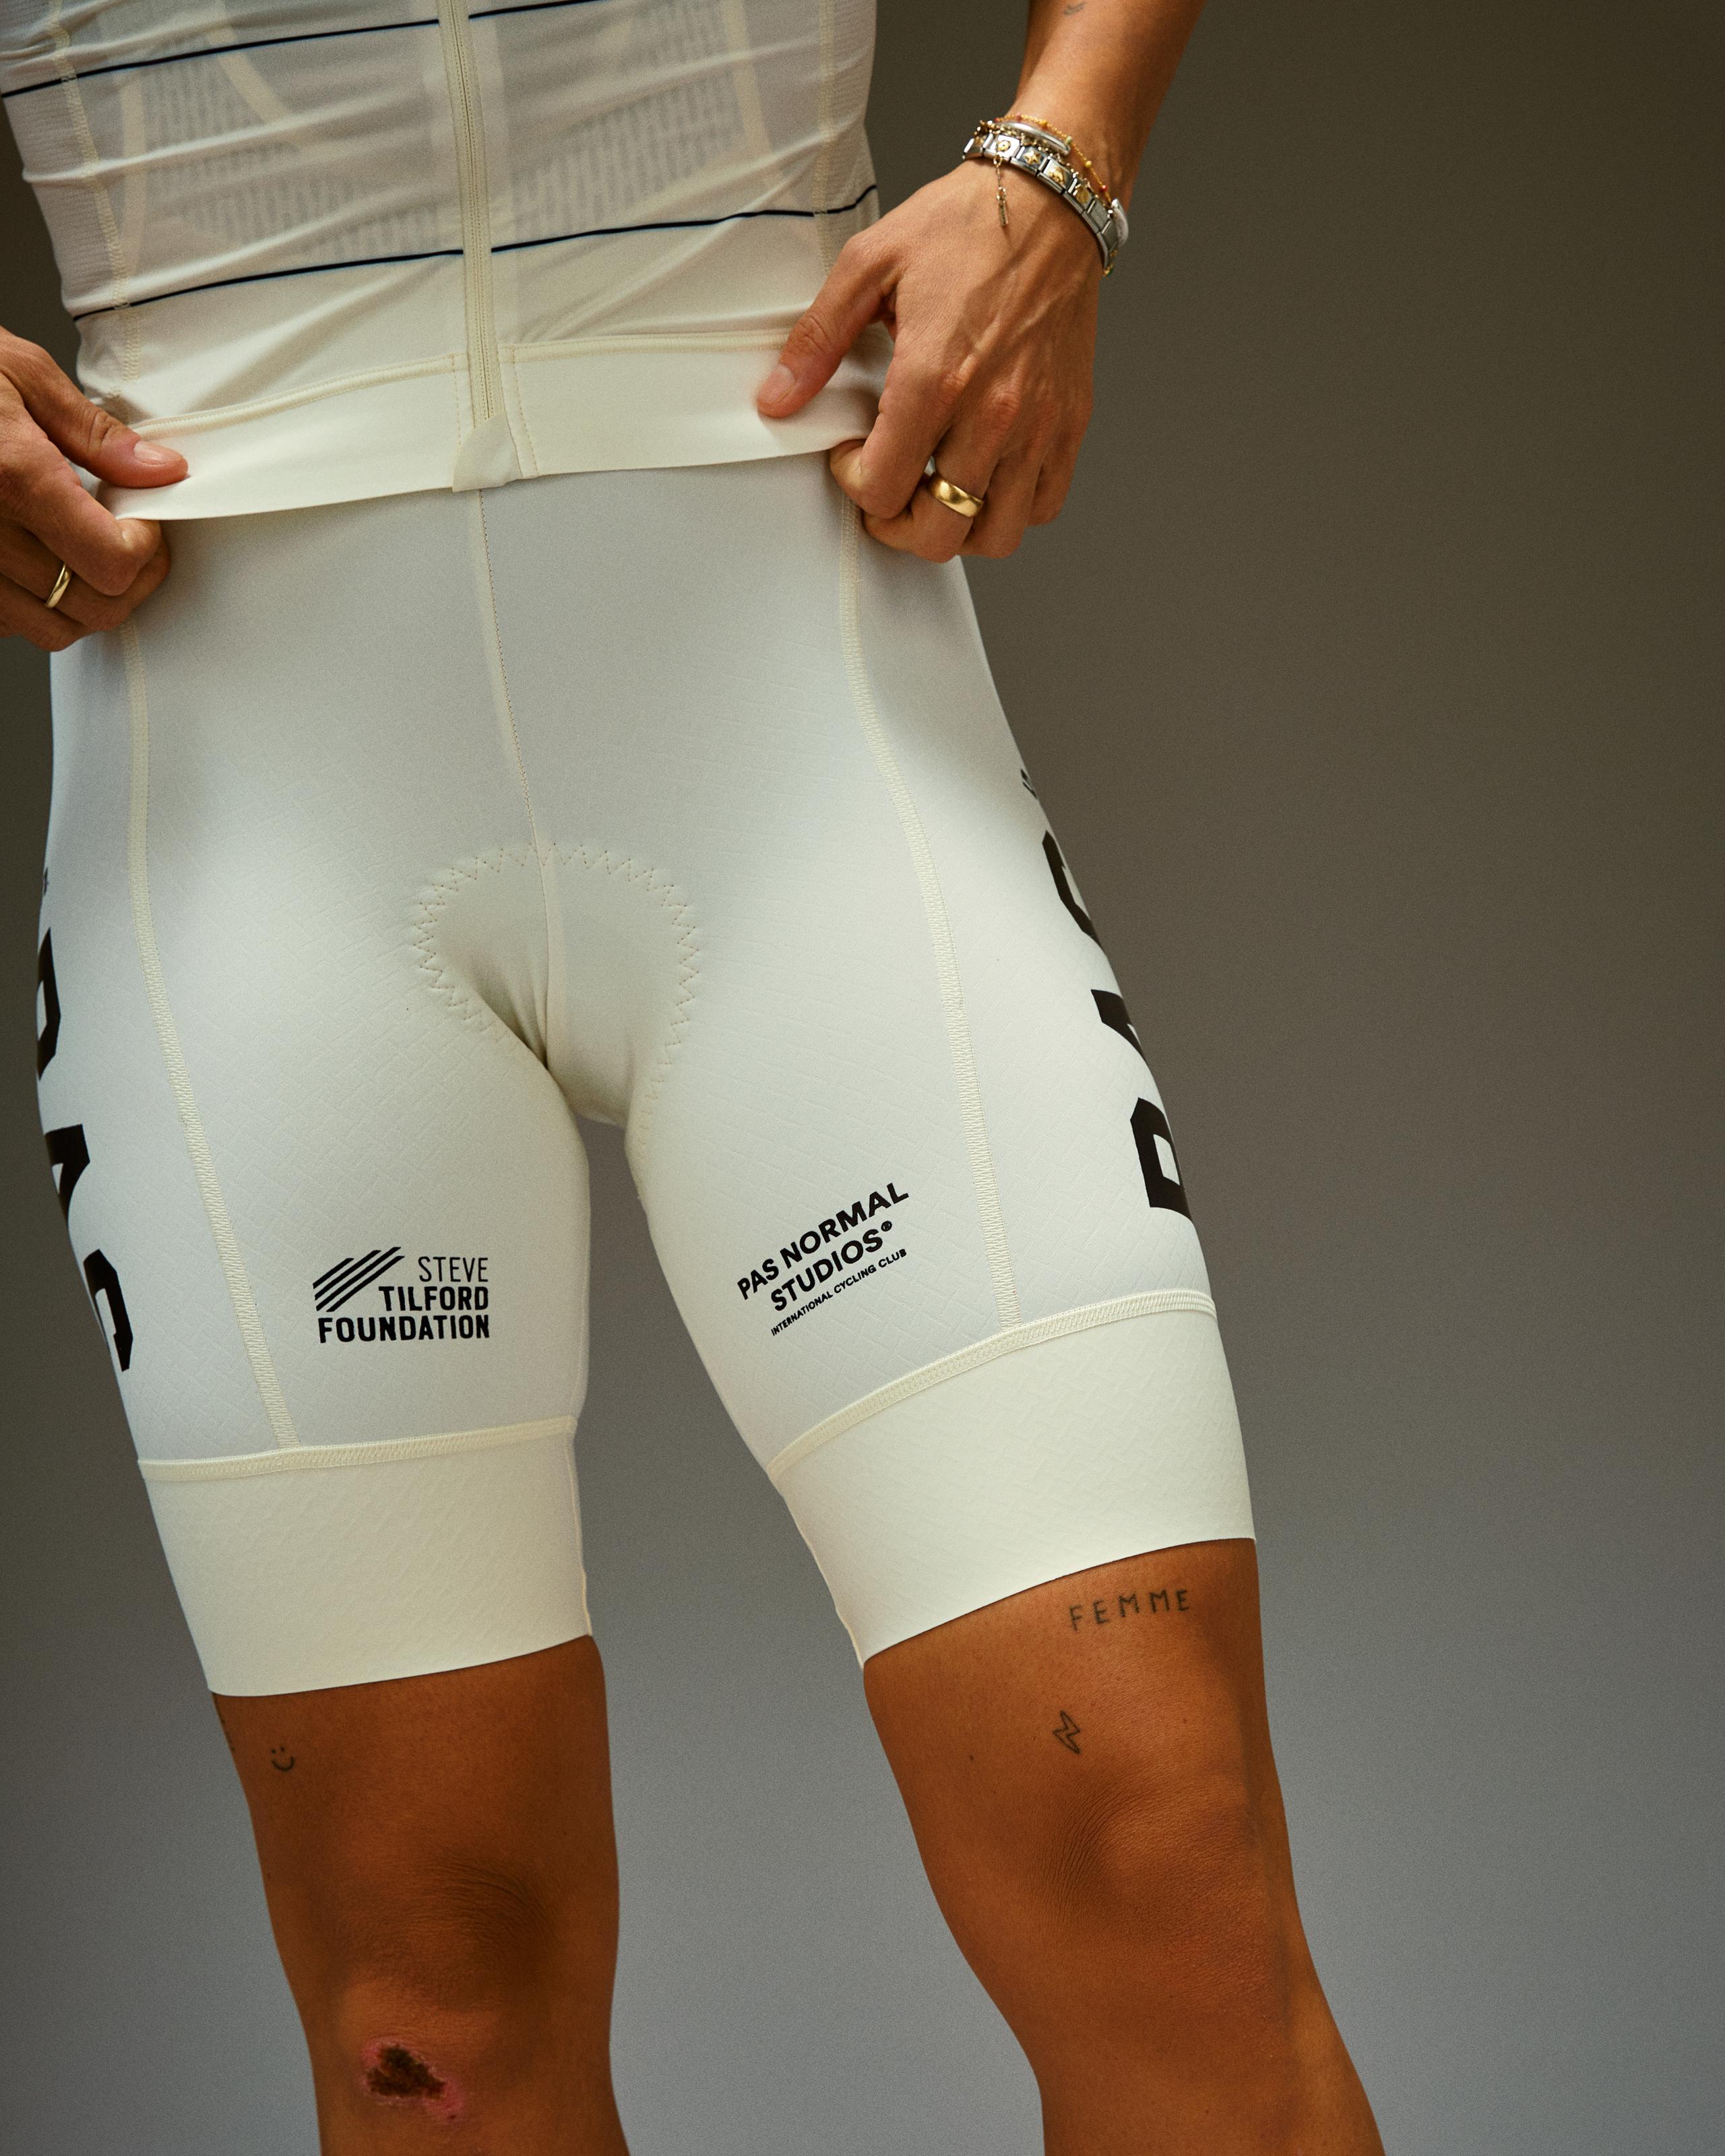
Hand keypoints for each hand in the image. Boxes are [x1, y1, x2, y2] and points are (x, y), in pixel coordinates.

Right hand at [0, 328, 184, 651]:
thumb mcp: (19, 373)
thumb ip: (94, 434)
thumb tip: (158, 470)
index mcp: (11, 475)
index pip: (112, 563)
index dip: (145, 551)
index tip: (144, 523)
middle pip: (90, 607)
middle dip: (127, 581)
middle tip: (127, 540)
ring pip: (50, 629)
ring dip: (81, 601)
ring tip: (79, 550)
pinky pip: (3, 624)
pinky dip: (29, 604)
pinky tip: (31, 558)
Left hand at [756, 160, 1101, 559]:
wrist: (1048, 201)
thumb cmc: (964, 226)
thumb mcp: (869, 264)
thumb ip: (817, 340)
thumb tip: (777, 399)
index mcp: (934, 378)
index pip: (883, 489)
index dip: (854, 483)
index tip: (852, 453)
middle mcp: (993, 413)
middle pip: (939, 532)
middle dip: (898, 524)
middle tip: (886, 489)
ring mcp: (1038, 425)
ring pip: (996, 535)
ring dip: (957, 527)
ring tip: (935, 490)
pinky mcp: (1070, 423)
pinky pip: (1044, 506)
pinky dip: (1012, 509)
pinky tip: (984, 476)